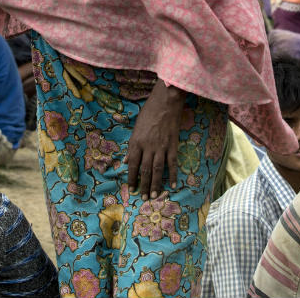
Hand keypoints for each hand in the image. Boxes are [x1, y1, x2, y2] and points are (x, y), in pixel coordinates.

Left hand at [126, 81, 185, 199]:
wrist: (166, 102)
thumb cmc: (149, 113)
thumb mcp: (135, 128)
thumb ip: (132, 146)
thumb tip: (126, 161)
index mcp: (136, 142)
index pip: (132, 165)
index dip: (131, 178)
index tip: (131, 189)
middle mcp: (148, 147)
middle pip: (145, 170)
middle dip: (143, 185)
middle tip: (143, 198)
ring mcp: (161, 147)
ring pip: (157, 170)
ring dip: (155, 184)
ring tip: (154, 195)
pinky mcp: (173, 145)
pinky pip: (172, 163)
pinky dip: (172, 175)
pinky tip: (172, 185)